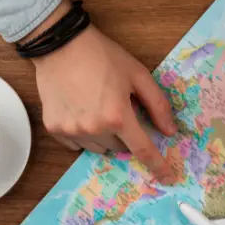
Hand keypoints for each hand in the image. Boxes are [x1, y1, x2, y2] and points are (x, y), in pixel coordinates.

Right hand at [29, 1, 177, 183]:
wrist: (60, 45)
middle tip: (117, 107)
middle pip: (119, 147)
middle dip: (124, 132)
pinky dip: (83, 134)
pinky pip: (76, 144)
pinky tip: (80, 110)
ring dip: (104, 135)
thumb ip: (157, 105)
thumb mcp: (138, 74)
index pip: (143, 150)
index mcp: (118, 116)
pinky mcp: (54, 128)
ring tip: (96, 107)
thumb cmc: (103, 56)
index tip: (169, 179)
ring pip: (98, 147)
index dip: (158, 166)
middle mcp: (94, 129)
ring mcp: (72, 131)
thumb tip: (170, 132)